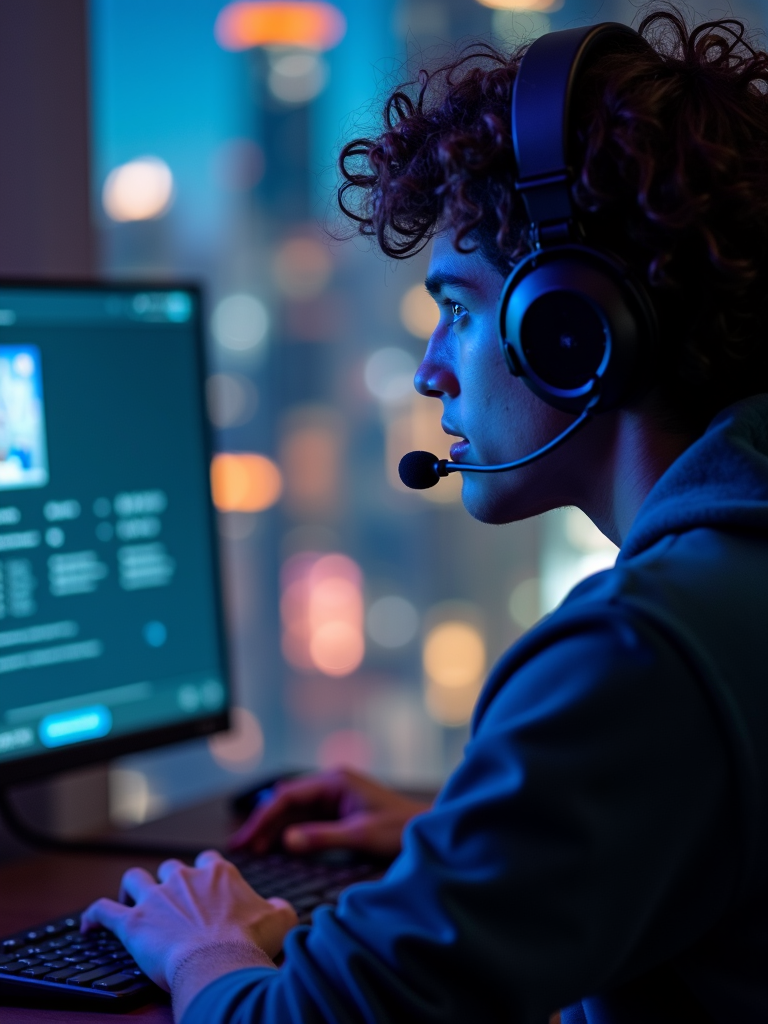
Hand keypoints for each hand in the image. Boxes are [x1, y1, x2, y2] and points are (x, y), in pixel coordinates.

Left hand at [81, 850, 297, 1017]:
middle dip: (168, 880)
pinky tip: (88, 925)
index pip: (208, 860)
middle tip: (171, 901)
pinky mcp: (132, 922)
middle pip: (170, 867)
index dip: (204, 872)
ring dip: (131, 888)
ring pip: (134, 879)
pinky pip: (103, 911)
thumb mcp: (281, 921)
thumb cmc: (250, 944)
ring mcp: (156, 898)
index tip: (205, 886)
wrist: (220, 963)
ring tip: (130, 900)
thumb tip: (280, 908)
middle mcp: (184, 878)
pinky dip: (93, 915)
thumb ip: (280, 908)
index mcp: (218, 874)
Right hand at [230, 767, 431, 857]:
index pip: (288, 795)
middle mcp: (331, 784)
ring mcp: (335, 797)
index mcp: (334, 781)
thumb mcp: (360, 836)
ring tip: (252, 848)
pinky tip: (277, 846)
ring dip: (274, 828)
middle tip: (241, 846)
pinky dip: (290, 831)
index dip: (263, 817)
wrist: (429, 832)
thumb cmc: (400, 829)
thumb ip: (322, 837)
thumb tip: (285, 839)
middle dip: (263, 822)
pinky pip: (306, 819)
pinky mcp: (339, 811)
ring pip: (294, 810)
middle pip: (287, 801)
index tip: (246, 838)